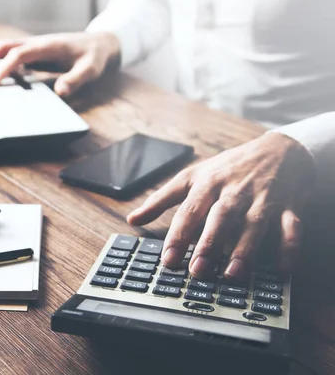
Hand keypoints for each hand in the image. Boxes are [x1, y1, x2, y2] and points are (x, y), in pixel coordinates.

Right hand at [0, 32, 119, 96]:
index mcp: (48, 46)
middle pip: (5, 46)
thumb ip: (76, 79)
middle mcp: (37, 43)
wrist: (100, 44)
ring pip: (5, 49)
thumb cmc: (94, 56)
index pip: (20, 53)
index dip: (5, 67)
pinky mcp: (34, 54)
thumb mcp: (91, 69)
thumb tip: (60, 91)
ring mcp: (34, 47)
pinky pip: (11, 55)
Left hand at [127, 133, 315, 279]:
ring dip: (244, 249)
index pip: (189, 211)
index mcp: (208, 183)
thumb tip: (132, 219)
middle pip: (220, 217)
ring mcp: (263, 198)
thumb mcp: (192, 176)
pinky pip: (291, 226)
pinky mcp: (289, 205)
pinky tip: (283, 268)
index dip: (178, 236)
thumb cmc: (228, 168)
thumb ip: (161, 199)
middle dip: (209, 244)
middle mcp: (234, 191)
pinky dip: (290, 246)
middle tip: (197, 271)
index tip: (168, 260)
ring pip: (254, 223)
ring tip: (232, 274)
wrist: (279, 149)